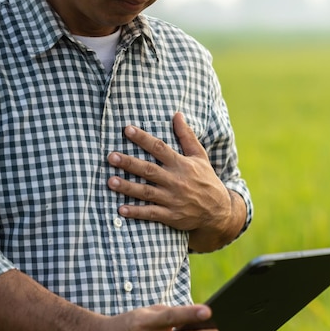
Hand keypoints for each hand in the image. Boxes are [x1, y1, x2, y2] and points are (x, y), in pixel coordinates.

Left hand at [107, 112, 232, 234]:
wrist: (219, 210)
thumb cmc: (207, 180)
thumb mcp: (200, 157)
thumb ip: (187, 136)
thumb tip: (177, 115)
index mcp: (182, 164)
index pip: (160, 148)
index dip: (143, 139)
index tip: (126, 130)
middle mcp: (176, 181)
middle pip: (149, 170)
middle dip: (129, 163)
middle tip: (111, 157)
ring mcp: (173, 199)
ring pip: (147, 192)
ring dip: (128, 187)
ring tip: (110, 181)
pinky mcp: (171, 215)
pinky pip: (151, 213)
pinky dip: (137, 212)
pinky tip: (121, 209)